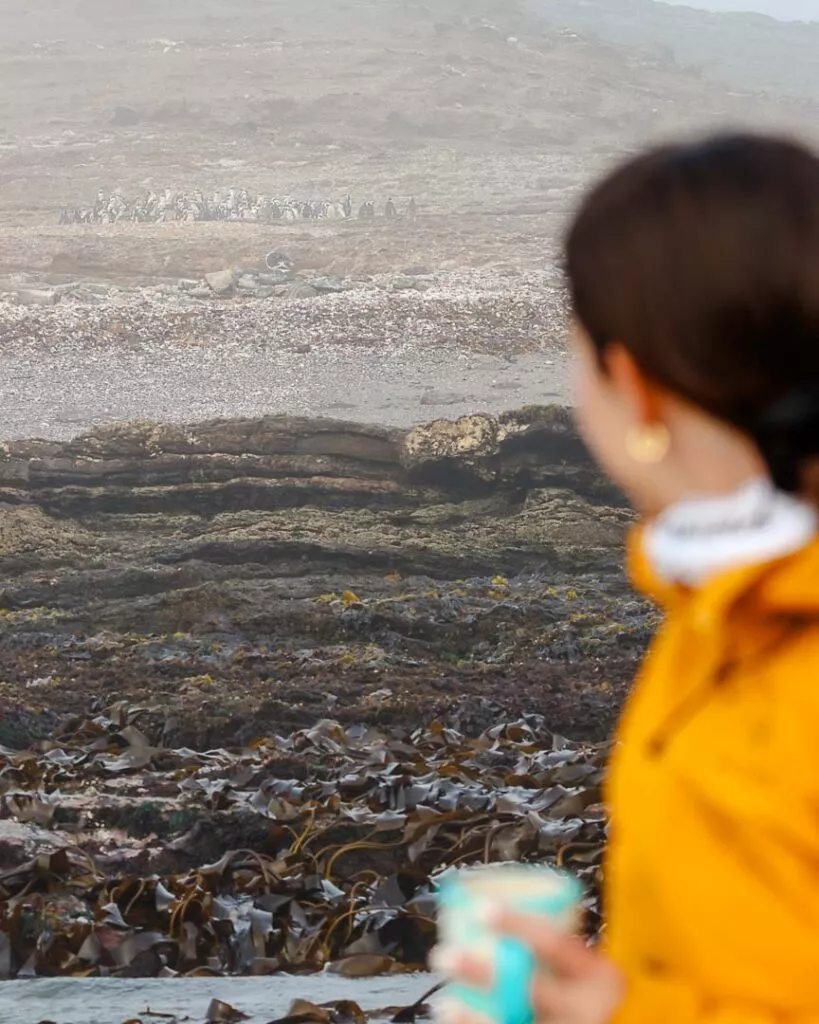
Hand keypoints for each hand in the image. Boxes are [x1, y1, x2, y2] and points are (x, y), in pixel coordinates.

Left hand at [433, 908, 624, 1023]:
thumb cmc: (611, 1007)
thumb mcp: (597, 978)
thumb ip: (565, 960)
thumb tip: (504, 927)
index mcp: (601, 978)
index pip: (557, 944)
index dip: (517, 925)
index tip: (481, 909)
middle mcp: (589, 1012)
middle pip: (529, 991)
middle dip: (482, 973)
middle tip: (444, 955)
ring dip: (475, 1018)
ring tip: (442, 1005)